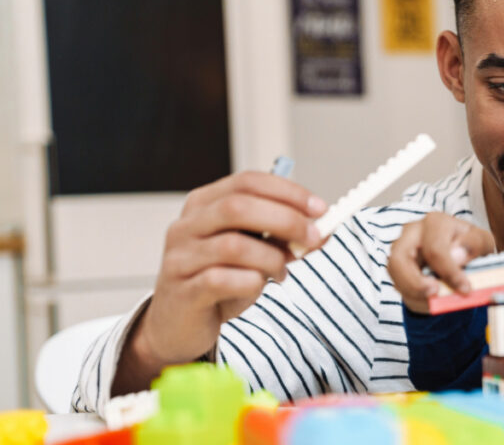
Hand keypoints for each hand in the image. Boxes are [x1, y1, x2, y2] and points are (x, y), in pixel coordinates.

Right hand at [112, 171, 328, 394]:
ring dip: (270, 258)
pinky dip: (250, 282)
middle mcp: (187, 226)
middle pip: (238, 207)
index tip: (320, 207)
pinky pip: (221, 280)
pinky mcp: (182, 291)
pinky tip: (257, 287)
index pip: (247, 182)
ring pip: (233, 245)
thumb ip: (282, 237)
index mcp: (204, 204)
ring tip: (281, 272)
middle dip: (285, 220)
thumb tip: (323, 230)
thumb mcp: (253, 251)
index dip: (287, 192)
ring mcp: (180, 258)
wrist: (179, 324)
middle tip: (314, 237)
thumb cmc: (219, 280)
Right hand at [387, 212, 495, 312]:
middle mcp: (412, 231)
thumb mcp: (482, 242)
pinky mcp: (396, 266)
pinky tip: (429, 299)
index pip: (435, 248)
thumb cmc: (468, 246)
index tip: (465, 288)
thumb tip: (457, 255)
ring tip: (432, 299)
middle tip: (435, 294)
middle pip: (401, 256)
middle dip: (416, 282)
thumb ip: (474, 244)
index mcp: (435, 222)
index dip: (449, 271)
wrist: (459, 254)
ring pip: (394, 271)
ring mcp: (400, 248)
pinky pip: (397, 283)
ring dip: (412, 290)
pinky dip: (412, 295)